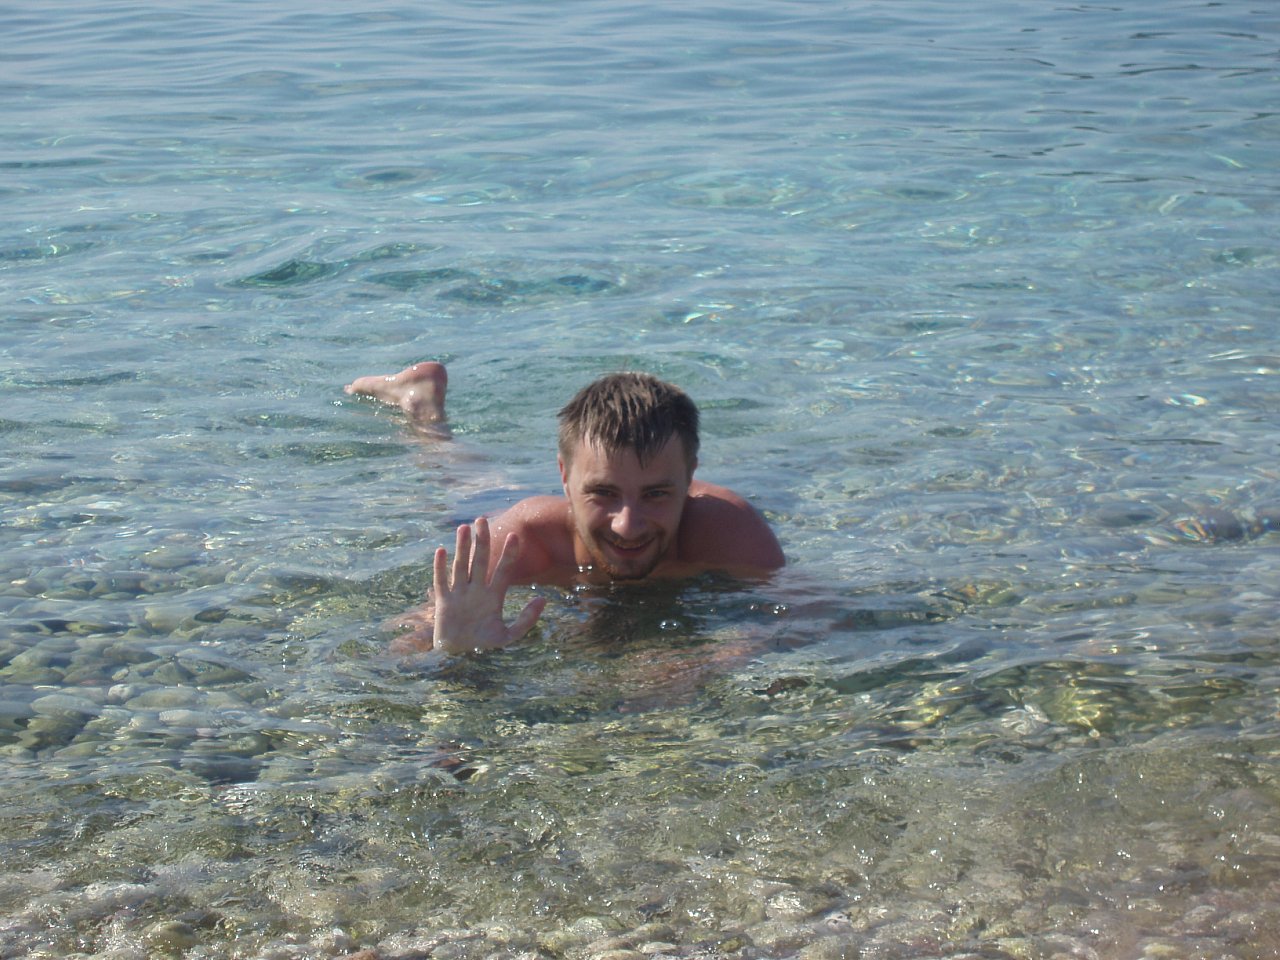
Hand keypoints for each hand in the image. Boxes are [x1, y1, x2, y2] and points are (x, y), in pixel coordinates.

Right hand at [431, 517, 546, 653]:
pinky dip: (440, 567)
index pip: (503, 570)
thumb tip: (543, 600)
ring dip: (462, 547)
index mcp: (494, 595)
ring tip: (464, 528)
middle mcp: (477, 589)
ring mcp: (460, 593)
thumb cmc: (483, 643)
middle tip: (482, 520)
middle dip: (482, 541)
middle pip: (480, 560)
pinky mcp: (444, 601)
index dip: (509, 553)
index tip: (515, 535)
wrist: (459, 654)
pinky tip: (441, 550)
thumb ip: (526, 620)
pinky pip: (442, 581)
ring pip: (462, 565)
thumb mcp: (508, 635)